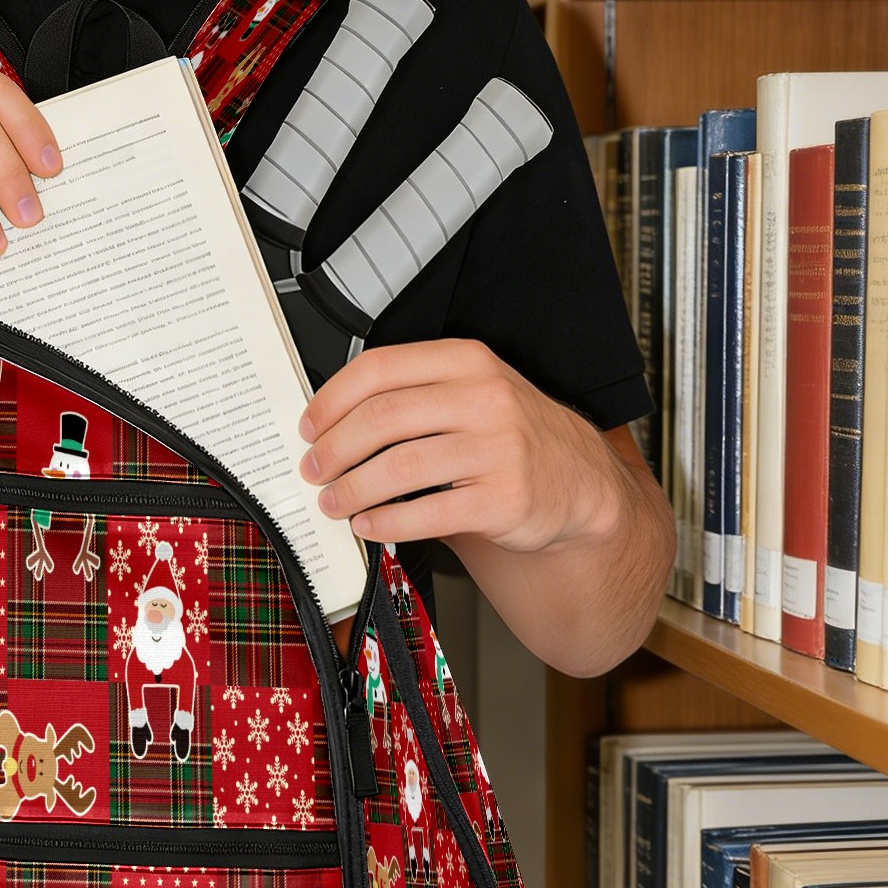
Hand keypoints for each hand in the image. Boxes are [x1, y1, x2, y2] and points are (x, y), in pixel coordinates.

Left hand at [298, 339, 622, 553]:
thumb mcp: (470, 394)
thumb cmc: (511, 437)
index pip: (379, 368)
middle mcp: (484, 398)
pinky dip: (386, 523)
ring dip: (353, 489)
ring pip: (399, 466)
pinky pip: (427, 512)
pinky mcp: (504, 498)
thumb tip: (330, 425)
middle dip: (334, 449)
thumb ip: (412, 396)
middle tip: (314, 469)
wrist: (579, 482)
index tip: (309, 427)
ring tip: (334, 502)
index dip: (331, 400)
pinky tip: (369, 526)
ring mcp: (498, 448)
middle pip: (382, 417)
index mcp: (466, 361)